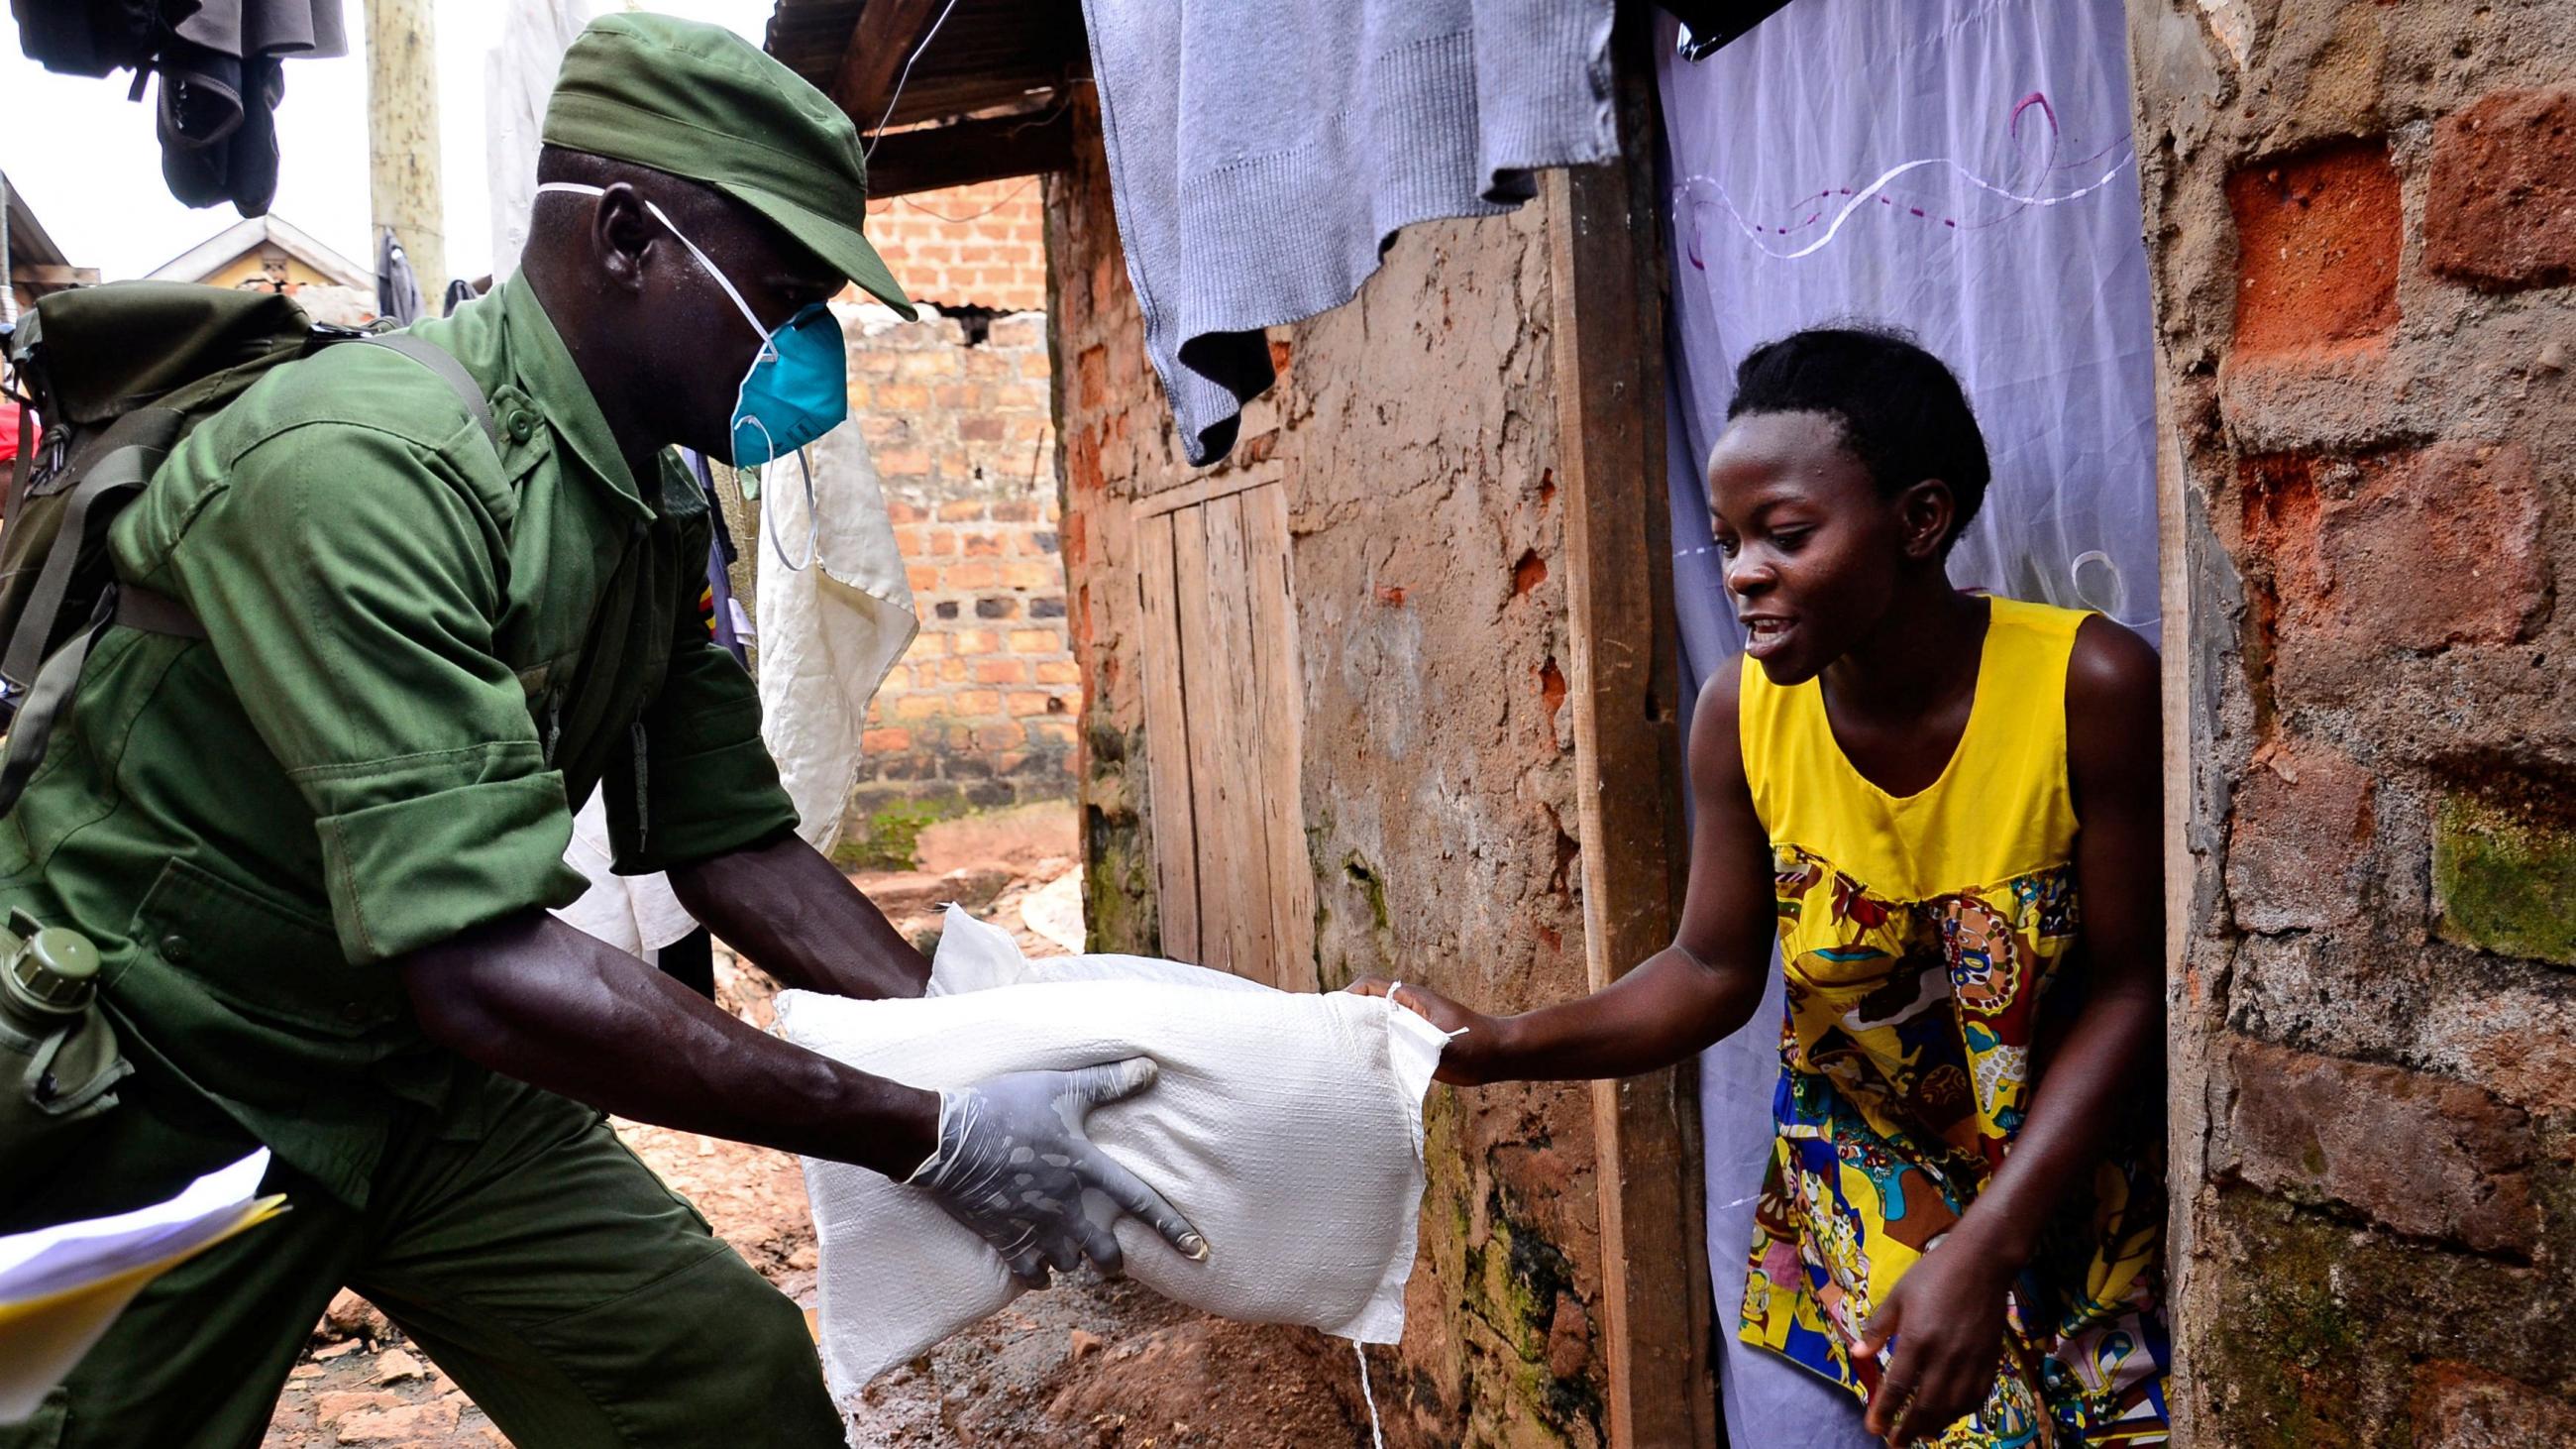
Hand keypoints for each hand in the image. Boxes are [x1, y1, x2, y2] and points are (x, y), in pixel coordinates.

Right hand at [910, 1058, 1208, 1286]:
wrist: (946, 1139)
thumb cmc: (1006, 1107)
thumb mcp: (1062, 1086)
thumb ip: (1109, 1082)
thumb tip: (1152, 1068)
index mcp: (1087, 1171)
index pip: (1143, 1204)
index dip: (1174, 1229)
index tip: (1200, 1253)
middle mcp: (1068, 1208)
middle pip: (1106, 1253)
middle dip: (1113, 1261)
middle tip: (1112, 1259)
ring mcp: (1035, 1228)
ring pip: (1070, 1265)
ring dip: (1074, 1262)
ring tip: (1072, 1254)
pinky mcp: (1004, 1240)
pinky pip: (1031, 1276)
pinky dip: (1038, 1276)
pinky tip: (1039, 1268)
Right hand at [1346, 978, 1508, 1084]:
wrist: (1498, 1055)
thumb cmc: (1476, 1042)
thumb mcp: (1444, 1042)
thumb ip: (1417, 1041)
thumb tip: (1387, 1045)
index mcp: (1411, 999)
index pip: (1370, 987)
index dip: (1348, 995)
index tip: (1333, 1012)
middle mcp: (1407, 1011)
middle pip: (1368, 1006)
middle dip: (1348, 1017)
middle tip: (1329, 1036)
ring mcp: (1410, 1028)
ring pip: (1377, 1028)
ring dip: (1361, 1037)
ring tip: (1341, 1054)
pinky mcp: (1415, 1047)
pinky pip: (1388, 1046)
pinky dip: (1375, 1054)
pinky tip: (1366, 1071)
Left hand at [1854, 1231, 2016, 1445]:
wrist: (1982, 1262)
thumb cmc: (1934, 1274)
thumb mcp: (1898, 1295)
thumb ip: (1878, 1328)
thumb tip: (1857, 1355)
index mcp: (1918, 1339)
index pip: (1897, 1387)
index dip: (1884, 1412)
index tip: (1874, 1429)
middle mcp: (1945, 1357)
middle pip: (1925, 1406)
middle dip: (1907, 1430)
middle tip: (1894, 1444)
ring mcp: (1971, 1361)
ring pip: (1952, 1407)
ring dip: (1934, 1425)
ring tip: (1919, 1435)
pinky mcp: (1990, 1361)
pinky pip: (1976, 1398)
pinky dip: (1960, 1413)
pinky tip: (1949, 1416)